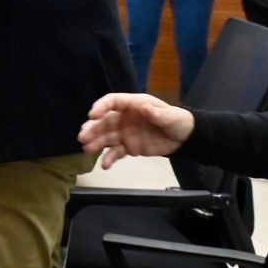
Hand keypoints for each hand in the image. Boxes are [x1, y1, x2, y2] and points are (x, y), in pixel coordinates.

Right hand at [78, 92, 195, 168]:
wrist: (185, 139)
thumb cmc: (177, 121)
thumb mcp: (170, 116)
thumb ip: (156, 113)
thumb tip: (142, 107)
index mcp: (133, 105)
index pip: (112, 102)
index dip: (101, 107)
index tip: (92, 116)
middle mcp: (124, 118)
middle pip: (104, 121)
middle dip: (92, 128)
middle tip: (82, 137)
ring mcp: (124, 133)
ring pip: (106, 137)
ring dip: (95, 143)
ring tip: (86, 150)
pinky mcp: (128, 147)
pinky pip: (116, 153)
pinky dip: (109, 158)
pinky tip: (104, 165)